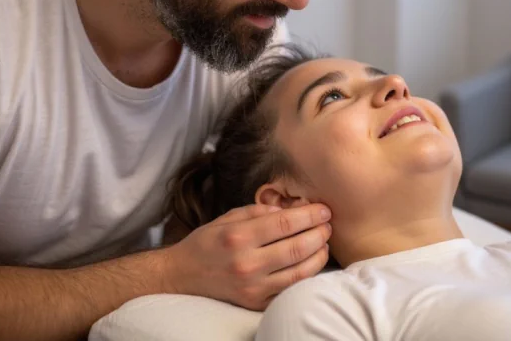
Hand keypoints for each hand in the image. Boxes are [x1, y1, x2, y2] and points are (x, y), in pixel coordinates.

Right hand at [163, 203, 331, 309]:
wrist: (182, 275)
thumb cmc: (208, 242)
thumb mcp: (229, 217)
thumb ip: (260, 210)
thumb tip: (290, 208)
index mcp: (239, 236)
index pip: (285, 223)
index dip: (310, 215)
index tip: (324, 209)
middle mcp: (246, 263)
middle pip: (296, 248)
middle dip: (319, 233)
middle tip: (328, 224)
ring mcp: (252, 287)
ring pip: (299, 272)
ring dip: (319, 255)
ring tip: (324, 242)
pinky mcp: (256, 303)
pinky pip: (290, 289)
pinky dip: (306, 275)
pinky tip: (312, 262)